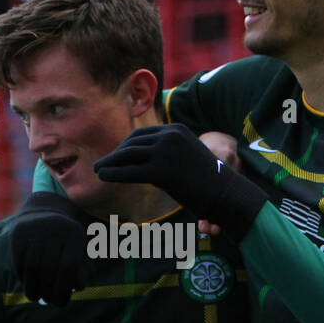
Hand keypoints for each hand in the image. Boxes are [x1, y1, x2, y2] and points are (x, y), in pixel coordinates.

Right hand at [11, 192, 87, 306]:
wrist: (43, 216)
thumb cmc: (66, 243)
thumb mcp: (81, 253)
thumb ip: (84, 270)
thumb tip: (78, 286)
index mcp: (75, 233)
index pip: (69, 266)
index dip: (64, 288)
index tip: (62, 301)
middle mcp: (55, 227)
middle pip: (49, 268)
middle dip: (48, 290)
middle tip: (49, 301)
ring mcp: (35, 228)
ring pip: (32, 266)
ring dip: (33, 287)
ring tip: (36, 297)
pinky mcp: (19, 233)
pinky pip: (19, 262)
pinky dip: (22, 278)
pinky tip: (27, 285)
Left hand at [95, 124, 267, 242]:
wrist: (225, 193)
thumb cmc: (208, 181)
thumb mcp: (187, 157)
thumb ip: (168, 153)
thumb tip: (147, 160)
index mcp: (176, 130)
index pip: (142, 135)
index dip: (125, 146)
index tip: (115, 156)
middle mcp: (169, 136)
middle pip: (132, 143)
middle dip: (115, 154)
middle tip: (102, 163)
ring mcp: (164, 152)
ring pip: (127, 156)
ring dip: (110, 163)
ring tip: (98, 170)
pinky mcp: (160, 171)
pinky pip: (130, 171)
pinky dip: (113, 174)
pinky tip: (103, 177)